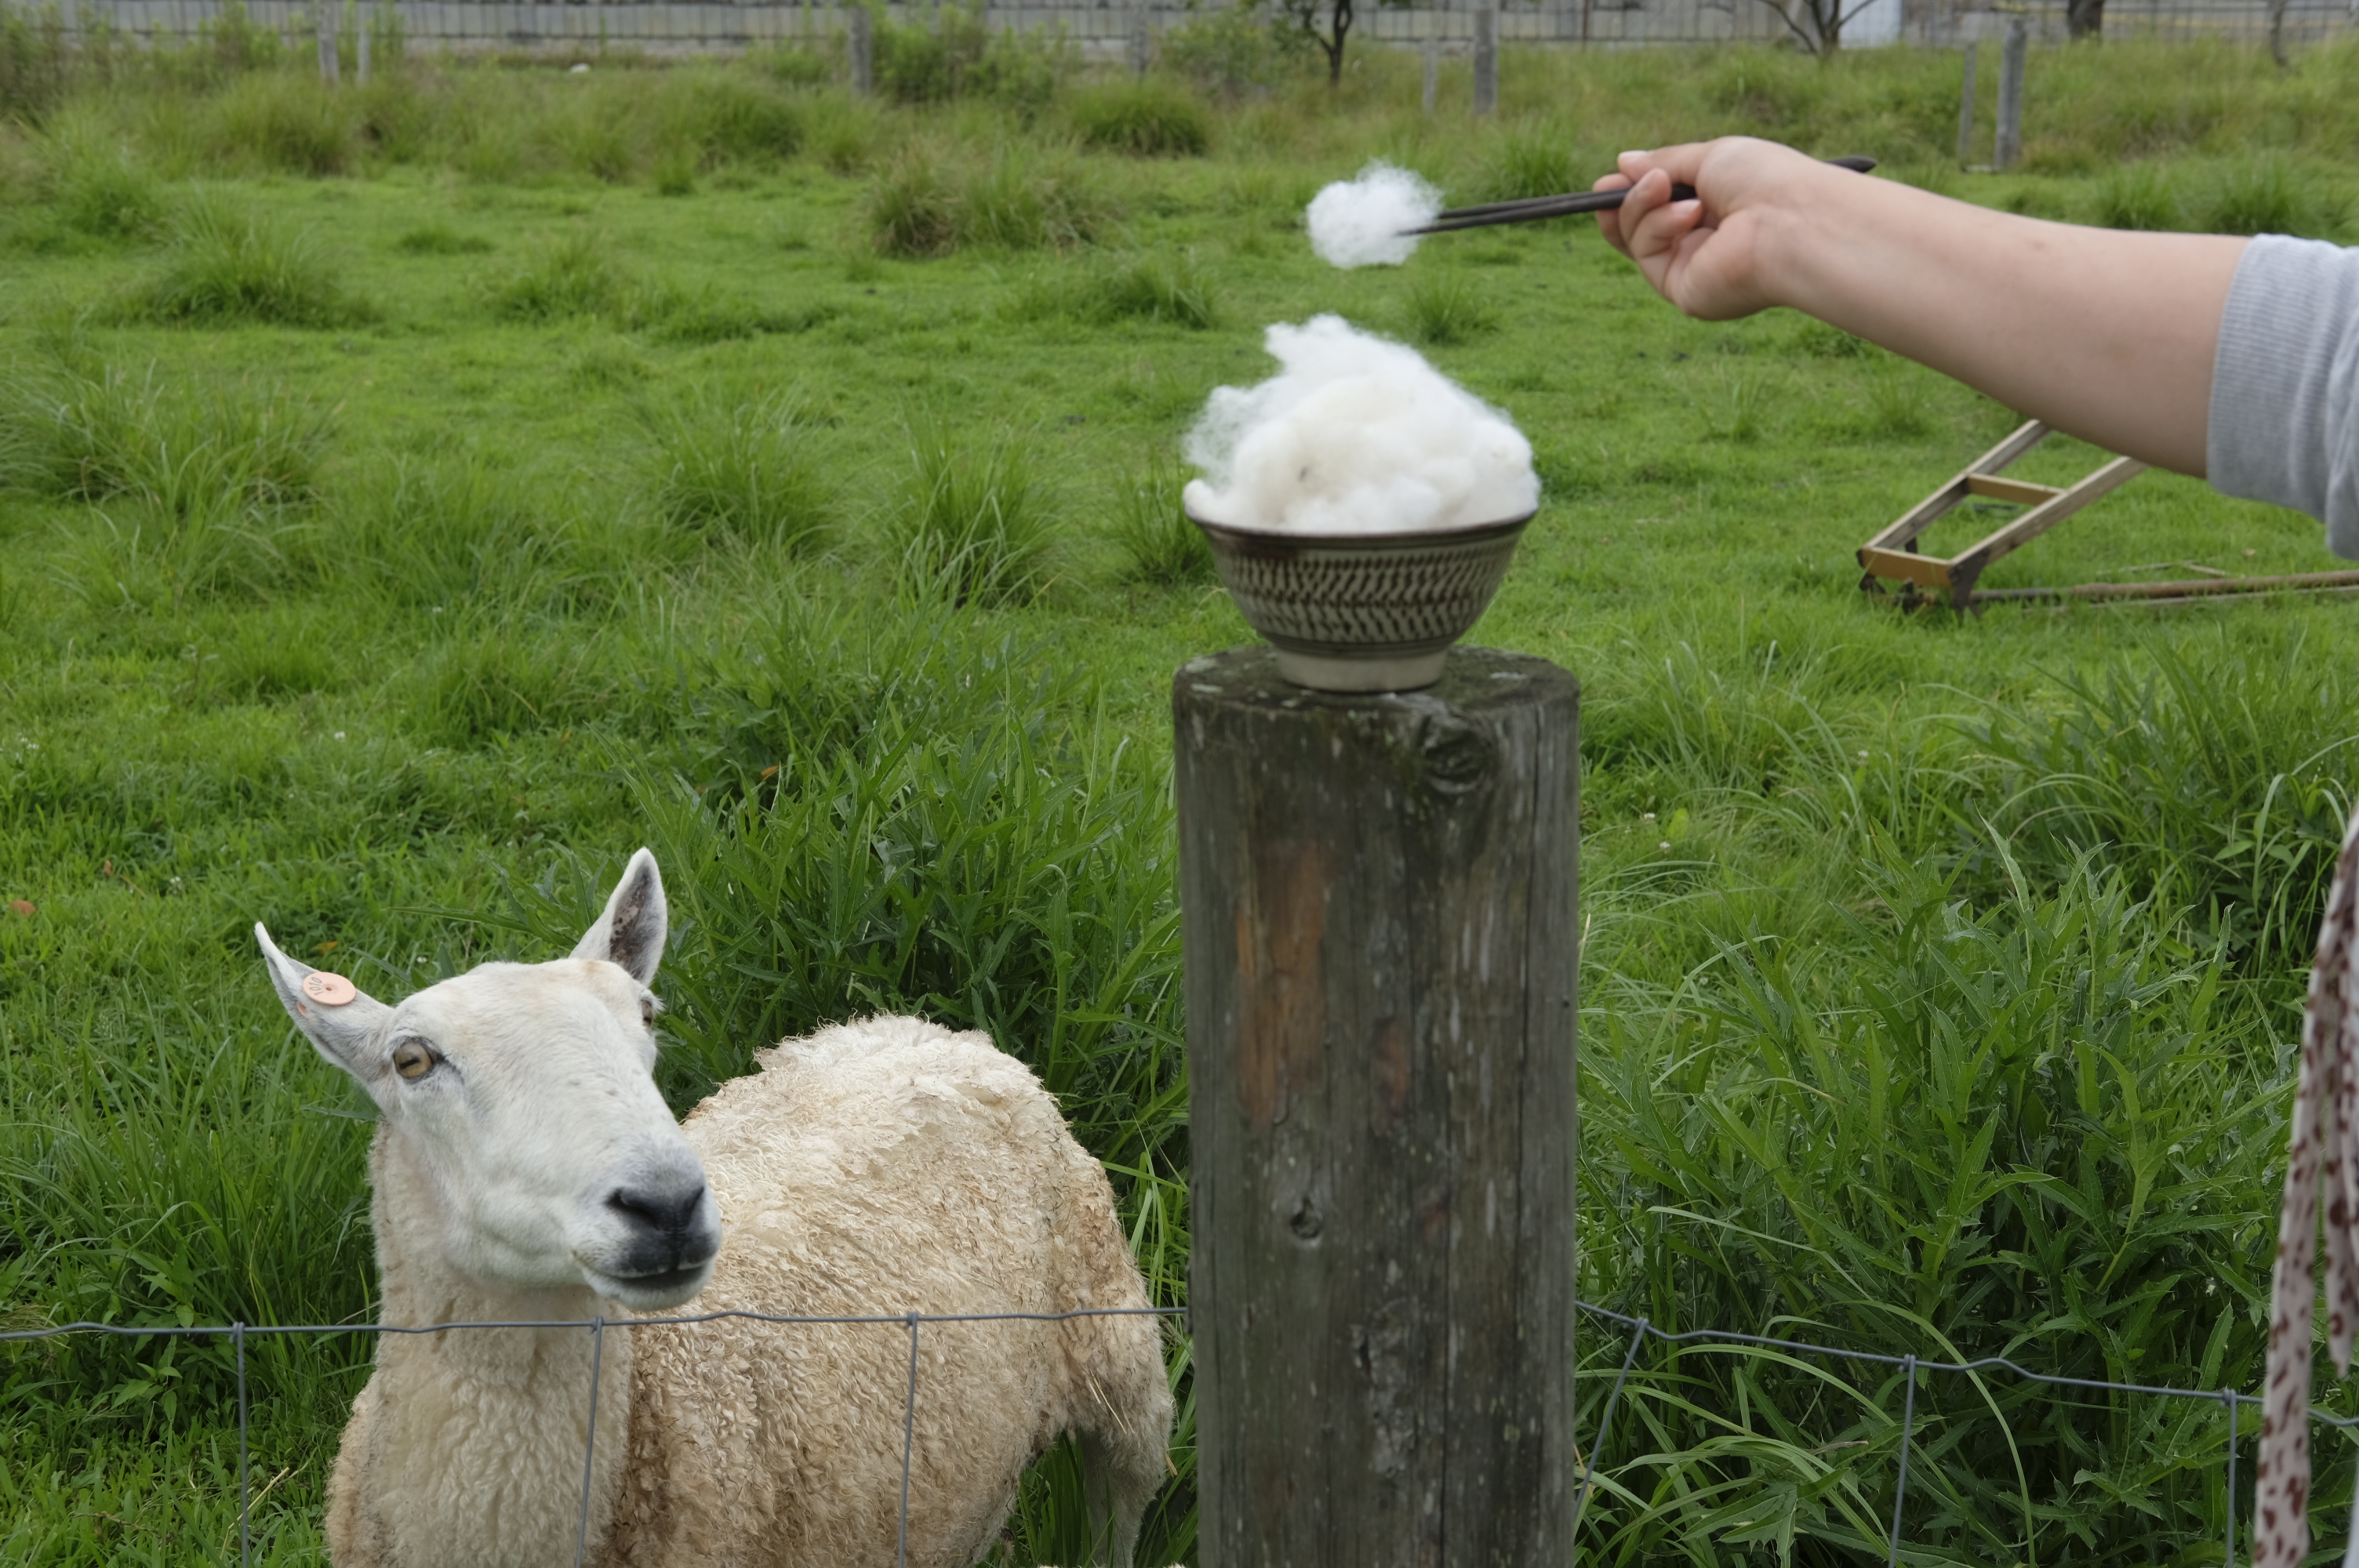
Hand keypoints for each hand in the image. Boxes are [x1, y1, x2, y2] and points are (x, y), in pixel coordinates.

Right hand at [1593, 138, 1833, 321]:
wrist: (1792, 222)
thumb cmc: (1765, 181)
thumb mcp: (1709, 157)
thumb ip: (1665, 162)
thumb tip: (1624, 162)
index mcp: (1719, 211)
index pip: (1664, 205)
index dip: (1636, 192)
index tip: (1614, 177)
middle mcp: (1705, 244)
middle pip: (1640, 228)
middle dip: (1623, 204)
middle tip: (1605, 187)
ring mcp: (1692, 269)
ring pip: (1636, 238)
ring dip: (1640, 204)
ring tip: (1661, 185)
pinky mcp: (1683, 290)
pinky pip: (1647, 253)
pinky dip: (1658, 226)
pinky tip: (1689, 214)